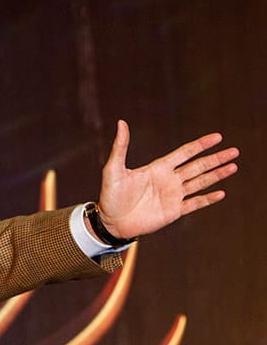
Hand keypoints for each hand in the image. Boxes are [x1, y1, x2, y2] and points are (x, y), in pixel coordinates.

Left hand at [96, 120, 238, 239]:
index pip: (185, 153)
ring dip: (217, 175)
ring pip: (200, 182)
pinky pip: (194, 204)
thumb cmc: (109, 195)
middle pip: (198, 166)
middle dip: (216, 159)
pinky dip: (208, 199)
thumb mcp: (113, 168)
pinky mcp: (173, 212)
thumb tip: (121, 123)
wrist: (110, 221)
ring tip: (233, 166)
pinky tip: (221, 193)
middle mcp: (169, 180)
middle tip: (234, 151)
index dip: (201, 145)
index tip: (218, 137)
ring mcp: (173, 196)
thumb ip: (120, 147)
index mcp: (158, 168)